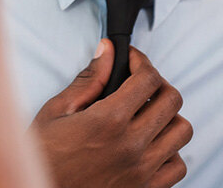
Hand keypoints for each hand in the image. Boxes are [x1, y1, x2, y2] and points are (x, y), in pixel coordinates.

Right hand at [30, 42, 191, 187]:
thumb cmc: (41, 158)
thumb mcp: (56, 113)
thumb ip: (88, 81)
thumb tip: (108, 51)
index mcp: (108, 121)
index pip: (148, 78)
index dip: (141, 61)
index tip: (132, 61)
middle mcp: (130, 145)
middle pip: (172, 100)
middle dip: (158, 84)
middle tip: (140, 85)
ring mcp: (141, 170)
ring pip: (182, 130)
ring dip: (169, 117)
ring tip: (148, 115)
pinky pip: (178, 165)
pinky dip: (171, 151)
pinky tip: (151, 145)